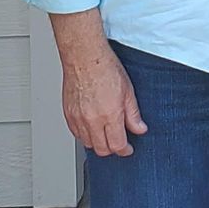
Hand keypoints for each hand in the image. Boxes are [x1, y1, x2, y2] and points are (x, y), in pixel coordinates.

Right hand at [52, 13, 147, 156]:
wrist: (84, 57)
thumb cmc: (105, 68)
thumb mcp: (128, 91)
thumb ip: (133, 114)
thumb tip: (139, 128)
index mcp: (110, 115)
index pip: (117, 145)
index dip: (125, 150)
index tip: (128, 148)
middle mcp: (92, 120)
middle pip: (102, 150)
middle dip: (112, 149)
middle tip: (118, 143)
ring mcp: (78, 118)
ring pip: (88, 143)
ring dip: (98, 143)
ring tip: (105, 134)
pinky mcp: (68, 114)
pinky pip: (76, 134)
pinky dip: (85, 135)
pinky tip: (92, 127)